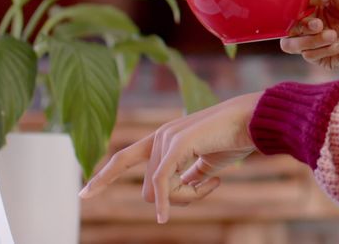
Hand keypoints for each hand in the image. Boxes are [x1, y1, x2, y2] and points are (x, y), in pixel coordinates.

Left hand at [78, 91, 261, 223]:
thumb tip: (178, 192)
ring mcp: (167, 138)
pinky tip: (164, 217)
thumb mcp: (208, 163)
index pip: (124, 158)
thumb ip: (190, 175)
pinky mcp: (178, 144)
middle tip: (210, 186)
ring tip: (216, 180)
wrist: (255, 120)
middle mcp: (160, 136)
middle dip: (178, 199)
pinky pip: (162, 183)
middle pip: (150, 190)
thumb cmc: (236, 138)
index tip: (83, 194)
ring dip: (187, 197)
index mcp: (164, 139)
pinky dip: (164, 202)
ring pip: (158, 190)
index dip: (104, 177)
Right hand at [280, 0, 338, 68]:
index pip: (288, 9)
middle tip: (318, 22)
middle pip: (286, 30)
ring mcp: (317, 43)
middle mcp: (311, 26)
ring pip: (293, 46)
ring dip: (311, 39)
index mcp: (311, 8)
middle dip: (302, 26)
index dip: (298, 4)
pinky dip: (326, 49)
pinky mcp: (325, 59)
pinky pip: (311, 57)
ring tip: (332, 34)